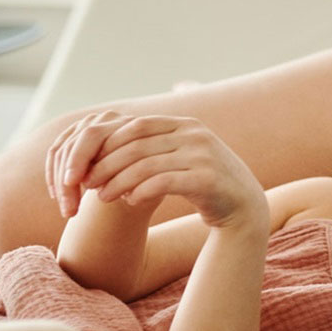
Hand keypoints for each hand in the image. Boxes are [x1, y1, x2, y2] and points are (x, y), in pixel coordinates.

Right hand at [47, 110, 139, 216]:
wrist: (145, 173)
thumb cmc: (150, 180)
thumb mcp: (148, 180)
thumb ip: (135, 178)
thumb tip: (118, 191)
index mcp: (126, 124)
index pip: (92, 137)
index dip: (79, 159)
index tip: (72, 183)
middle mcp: (106, 119)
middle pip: (74, 144)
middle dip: (67, 179)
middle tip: (69, 210)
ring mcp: (88, 124)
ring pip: (62, 151)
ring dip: (60, 183)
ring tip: (68, 211)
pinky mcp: (74, 133)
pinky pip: (55, 153)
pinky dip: (54, 176)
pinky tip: (57, 197)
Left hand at [52, 114, 266, 229]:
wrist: (244, 205)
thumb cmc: (203, 182)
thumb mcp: (182, 155)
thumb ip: (155, 144)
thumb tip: (109, 137)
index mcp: (186, 125)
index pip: (135, 126)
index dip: (107, 144)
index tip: (89, 164)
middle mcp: (195, 135)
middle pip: (136, 146)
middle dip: (106, 165)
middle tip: (87, 183)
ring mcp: (203, 156)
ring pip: (145, 166)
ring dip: (117, 182)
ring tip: (102, 197)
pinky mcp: (207, 180)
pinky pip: (162, 184)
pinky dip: (140, 192)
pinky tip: (130, 201)